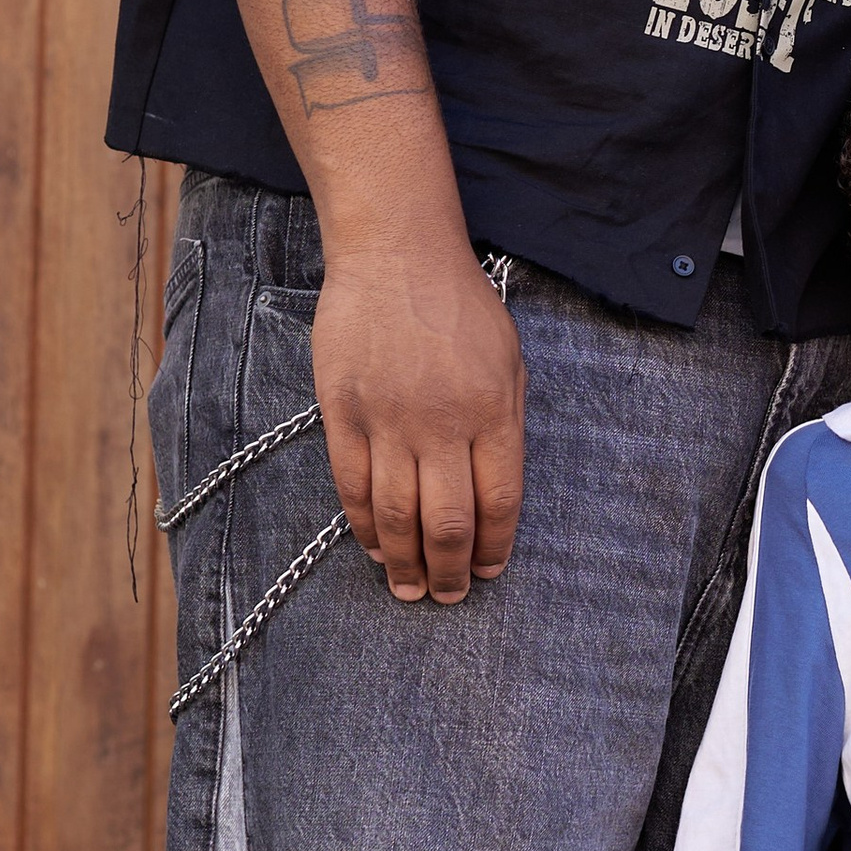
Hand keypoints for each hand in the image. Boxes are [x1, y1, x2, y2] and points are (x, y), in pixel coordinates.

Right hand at [310, 224, 525, 604]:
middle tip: (447, 596)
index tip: (489, 570)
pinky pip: (351, 486)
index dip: (493, 546)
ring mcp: (387, 419)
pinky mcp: (342, 412)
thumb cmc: (460, 307)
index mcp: (492, 411)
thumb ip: (504, 425)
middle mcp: (441, 422)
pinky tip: (375, 547)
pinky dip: (364, 526)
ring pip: (396, 513)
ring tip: (409, 588)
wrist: (396, 254)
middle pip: (447, 520)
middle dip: (449, 570)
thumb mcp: (508, 361)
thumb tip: (495, 495)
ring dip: (404, 561)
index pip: (498, 502)